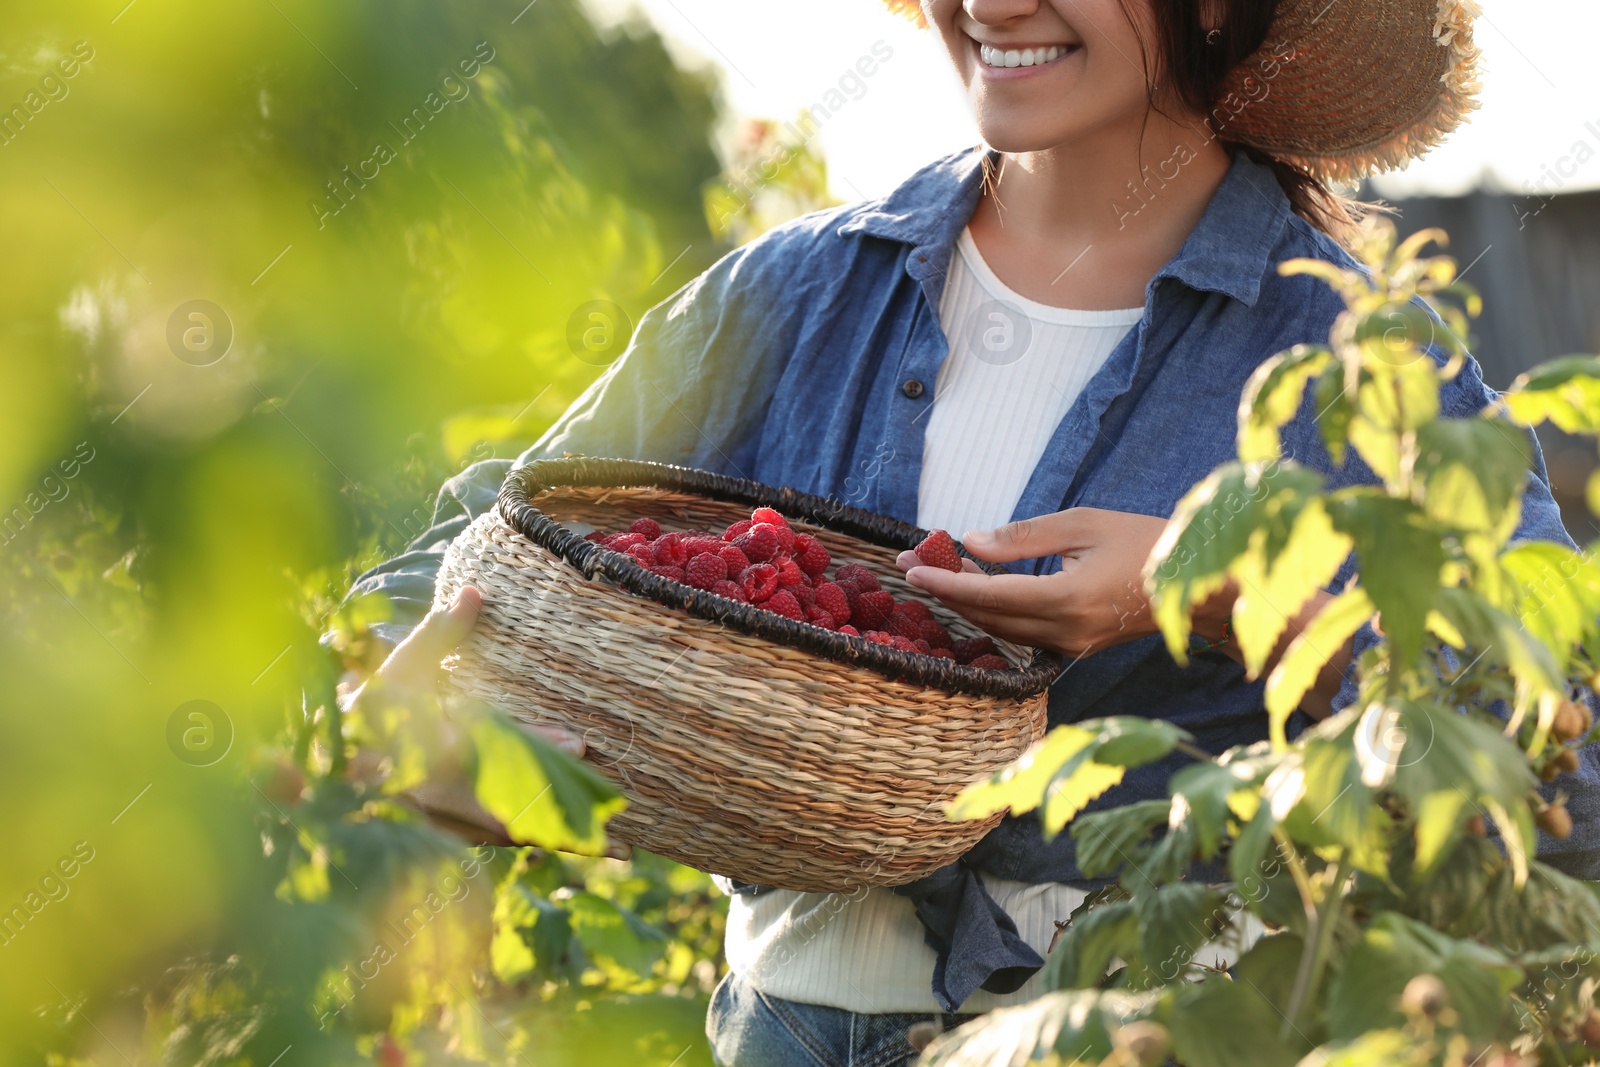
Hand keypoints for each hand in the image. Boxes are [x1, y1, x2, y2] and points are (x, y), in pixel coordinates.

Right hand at [346, 587, 626, 853]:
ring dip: (560, 838)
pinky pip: (498, 845)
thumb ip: (438, 635)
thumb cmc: (370, 713)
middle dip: (562, 803)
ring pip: (509, 834)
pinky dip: (538, 844)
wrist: (328, 770)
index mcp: (426, 749)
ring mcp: (440, 823)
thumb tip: (474, 591)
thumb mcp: (400, 670)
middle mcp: (436, 796)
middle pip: (509, 801)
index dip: (536, 747)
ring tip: (617, 847)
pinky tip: (577, 846)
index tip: (579, 743)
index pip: (490, 748)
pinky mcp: (445, 838)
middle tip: (615, 810)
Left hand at [897, 509, 1170, 657]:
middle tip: (909, 563)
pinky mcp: (1076, 649)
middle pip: (988, 618)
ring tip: (934, 571)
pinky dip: (994, 611)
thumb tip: (971, 543)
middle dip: (945, 593)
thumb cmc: (1145, 542)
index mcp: (1069, 600)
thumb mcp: (1083, 523)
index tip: (911, 569)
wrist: (1200, 585)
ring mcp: (1072, 647)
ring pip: (1002, 629)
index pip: (991, 596)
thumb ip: (1024, 536)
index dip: (946, 584)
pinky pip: (1023, 632)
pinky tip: (976, 587)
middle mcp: (1066, 633)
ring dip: (966, 603)